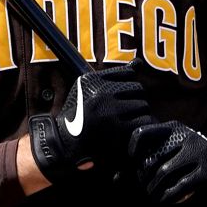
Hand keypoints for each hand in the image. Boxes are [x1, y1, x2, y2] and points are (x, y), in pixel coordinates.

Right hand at [29, 59, 151, 182]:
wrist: (64, 142)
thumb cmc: (77, 115)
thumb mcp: (85, 89)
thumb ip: (110, 77)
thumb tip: (138, 63)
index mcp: (93, 80)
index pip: (128, 73)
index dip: (128, 86)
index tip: (123, 95)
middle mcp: (101, 93)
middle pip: (137, 89)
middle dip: (136, 99)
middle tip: (128, 110)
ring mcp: (109, 110)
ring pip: (142, 105)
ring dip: (139, 113)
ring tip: (128, 120)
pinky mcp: (117, 128)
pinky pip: (142, 121)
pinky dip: (140, 125)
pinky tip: (131, 129)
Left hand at [128, 121, 206, 204]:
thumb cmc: (194, 164)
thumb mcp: (174, 154)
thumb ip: (149, 161)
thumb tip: (114, 179)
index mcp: (173, 128)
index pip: (142, 134)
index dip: (130, 151)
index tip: (131, 166)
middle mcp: (185, 136)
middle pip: (149, 160)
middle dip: (142, 180)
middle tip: (145, 189)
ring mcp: (198, 152)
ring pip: (163, 174)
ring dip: (153, 191)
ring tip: (153, 196)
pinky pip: (180, 186)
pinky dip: (169, 197)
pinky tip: (168, 200)